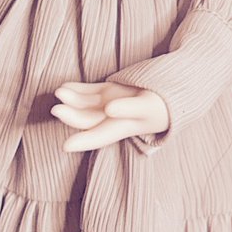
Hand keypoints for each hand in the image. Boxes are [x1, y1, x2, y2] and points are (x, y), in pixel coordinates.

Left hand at [50, 80, 169, 151]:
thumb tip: (109, 110)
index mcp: (123, 127)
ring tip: (59, 91)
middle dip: (71, 116)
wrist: (176, 89)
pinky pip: (90, 91)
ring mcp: (110, 102)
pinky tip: (65, 86)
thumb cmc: (164, 103)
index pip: (99, 136)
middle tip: (56, 109)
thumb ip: (129, 108)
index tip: (65, 146)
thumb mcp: (149, 107)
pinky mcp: (111, 89)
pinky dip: (78, 89)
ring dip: (72, 100)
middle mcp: (113, 117)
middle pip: (88, 120)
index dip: (83, 142)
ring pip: (86, 105)